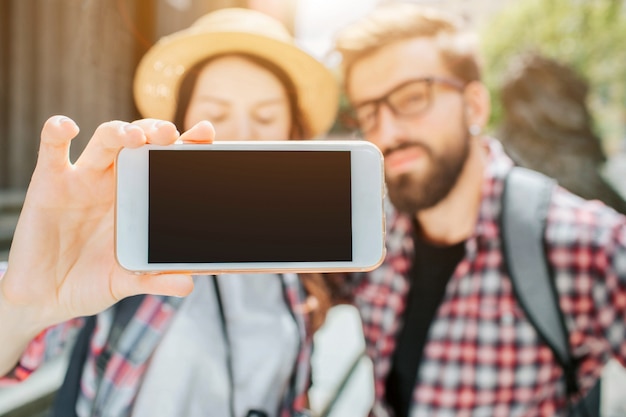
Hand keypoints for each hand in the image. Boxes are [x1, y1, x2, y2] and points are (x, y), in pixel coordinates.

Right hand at [1, 116, 214, 330]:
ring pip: (105, 140)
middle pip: (140, 142)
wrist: (47, 296)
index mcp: (142, 197)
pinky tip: (67, 128)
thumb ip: (156, 280)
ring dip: (120, 131)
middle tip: (171, 134)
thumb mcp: (128, 282)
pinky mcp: (49, 183)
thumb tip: (187, 285)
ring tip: (134, 138)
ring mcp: (83, 179)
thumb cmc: (92, 280)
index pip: (166, 161)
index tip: (205, 134)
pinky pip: (51, 149)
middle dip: (156, 132)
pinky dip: (56, 132)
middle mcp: (116, 181)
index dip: (186, 144)